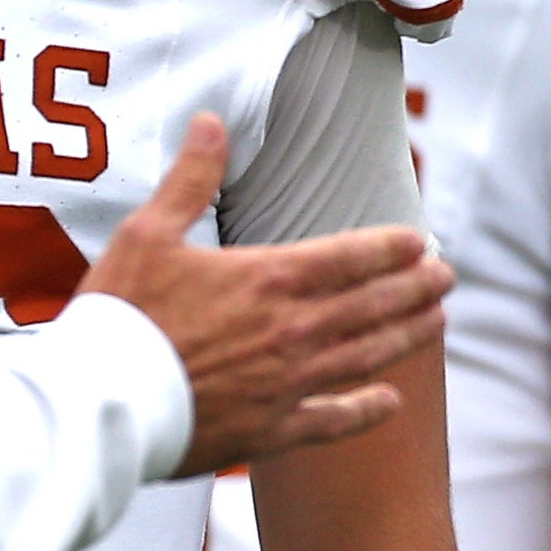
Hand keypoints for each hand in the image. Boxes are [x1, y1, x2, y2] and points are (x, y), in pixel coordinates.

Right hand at [87, 114, 449, 476]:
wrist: (103, 401)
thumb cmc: (120, 315)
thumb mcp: (147, 233)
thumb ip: (189, 180)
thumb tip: (210, 120)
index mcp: (269, 278)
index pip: (352, 256)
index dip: (393, 247)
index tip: (420, 241)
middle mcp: (293, 330)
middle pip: (373, 304)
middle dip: (416, 287)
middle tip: (447, 277)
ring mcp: (288, 383)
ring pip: (366, 356)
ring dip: (408, 337)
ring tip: (439, 323)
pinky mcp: (271, 430)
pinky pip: (333, 420)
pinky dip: (365, 410)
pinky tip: (389, 402)